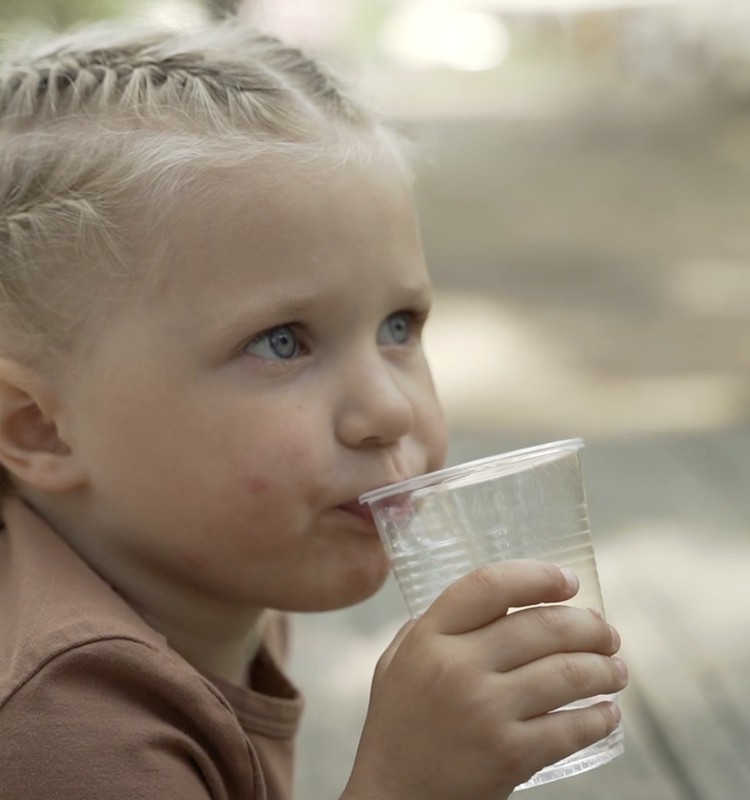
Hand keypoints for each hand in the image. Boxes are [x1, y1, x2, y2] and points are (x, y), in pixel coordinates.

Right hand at [343, 560, 626, 799]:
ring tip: (615, 669)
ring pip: (567, 673)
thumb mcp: (398, 661)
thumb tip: (492, 602)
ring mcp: (487, 711)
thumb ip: (433, 625)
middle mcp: (459, 667)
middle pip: (543, 626)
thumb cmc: (399, 724)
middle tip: (605, 632)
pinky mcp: (511, 755)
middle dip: (588, 626)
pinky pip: (572, 727)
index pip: (491, 585)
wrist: (394, 795)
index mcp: (430, 636)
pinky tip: (608, 712)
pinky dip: (600, 717)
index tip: (569, 581)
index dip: (538, 576)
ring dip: (604, 668)